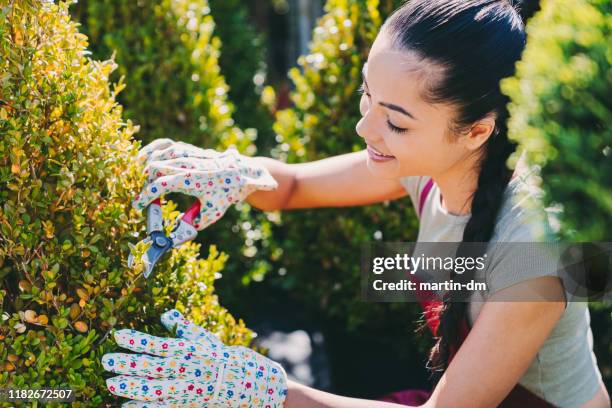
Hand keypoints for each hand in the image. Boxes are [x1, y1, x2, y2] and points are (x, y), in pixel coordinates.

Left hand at [102, 309, 287, 406]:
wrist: (239, 381)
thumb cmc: (216, 355)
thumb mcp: (201, 337)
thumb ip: (181, 326)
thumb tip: (164, 313)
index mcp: (186, 349)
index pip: (156, 343)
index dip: (136, 339)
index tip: (117, 334)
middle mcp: (183, 368)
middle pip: (149, 366)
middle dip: (126, 363)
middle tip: (106, 360)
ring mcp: (183, 388)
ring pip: (152, 388)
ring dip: (129, 386)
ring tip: (110, 383)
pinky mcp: (183, 403)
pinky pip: (160, 406)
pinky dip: (143, 406)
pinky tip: (125, 405)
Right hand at [132, 139, 277, 230]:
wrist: (243, 173)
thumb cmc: (226, 194)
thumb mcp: (212, 213)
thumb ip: (193, 224)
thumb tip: (176, 237)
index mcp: (191, 180)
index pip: (160, 186)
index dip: (146, 197)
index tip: (139, 206)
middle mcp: (188, 165)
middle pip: (155, 167)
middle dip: (144, 181)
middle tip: (143, 194)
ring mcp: (188, 154)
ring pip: (160, 153)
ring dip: (146, 164)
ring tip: (138, 176)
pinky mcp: (190, 149)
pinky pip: (167, 144)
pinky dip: (154, 148)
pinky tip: (145, 155)